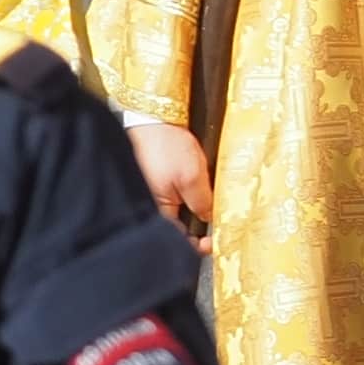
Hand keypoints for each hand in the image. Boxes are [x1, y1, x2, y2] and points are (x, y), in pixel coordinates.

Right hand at [128, 120, 212, 234]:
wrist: (152, 118)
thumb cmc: (165, 146)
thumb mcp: (192, 177)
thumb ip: (202, 203)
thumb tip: (211, 222)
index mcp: (156, 212)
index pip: (176, 241)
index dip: (197, 246)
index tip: (215, 241)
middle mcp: (149, 208)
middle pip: (175, 230)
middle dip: (196, 230)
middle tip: (215, 222)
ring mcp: (150, 196)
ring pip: (174, 215)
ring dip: (192, 213)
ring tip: (208, 203)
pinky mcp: (153, 184)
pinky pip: (170, 200)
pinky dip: (184, 199)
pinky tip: (196, 190)